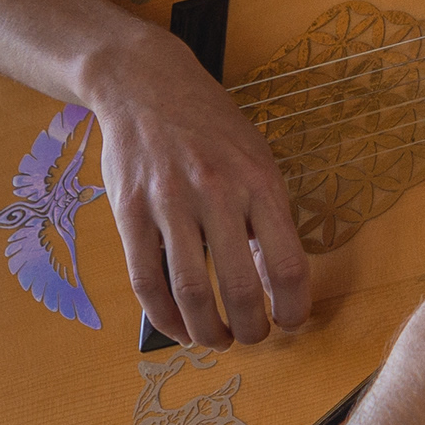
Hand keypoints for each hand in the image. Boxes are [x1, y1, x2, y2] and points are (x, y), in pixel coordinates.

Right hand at [68, 28, 310, 346]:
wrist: (145, 83)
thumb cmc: (209, 126)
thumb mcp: (256, 157)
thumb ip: (266, 212)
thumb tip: (275, 276)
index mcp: (259, 182)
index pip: (288, 264)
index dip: (293, 307)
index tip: (290, 321)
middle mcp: (218, 193)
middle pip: (241, 288)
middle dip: (250, 329)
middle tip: (252, 338)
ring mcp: (170, 203)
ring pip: (191, 292)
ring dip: (206, 331)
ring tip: (216, 340)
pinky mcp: (130, 211)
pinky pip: (146, 280)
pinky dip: (163, 316)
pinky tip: (176, 327)